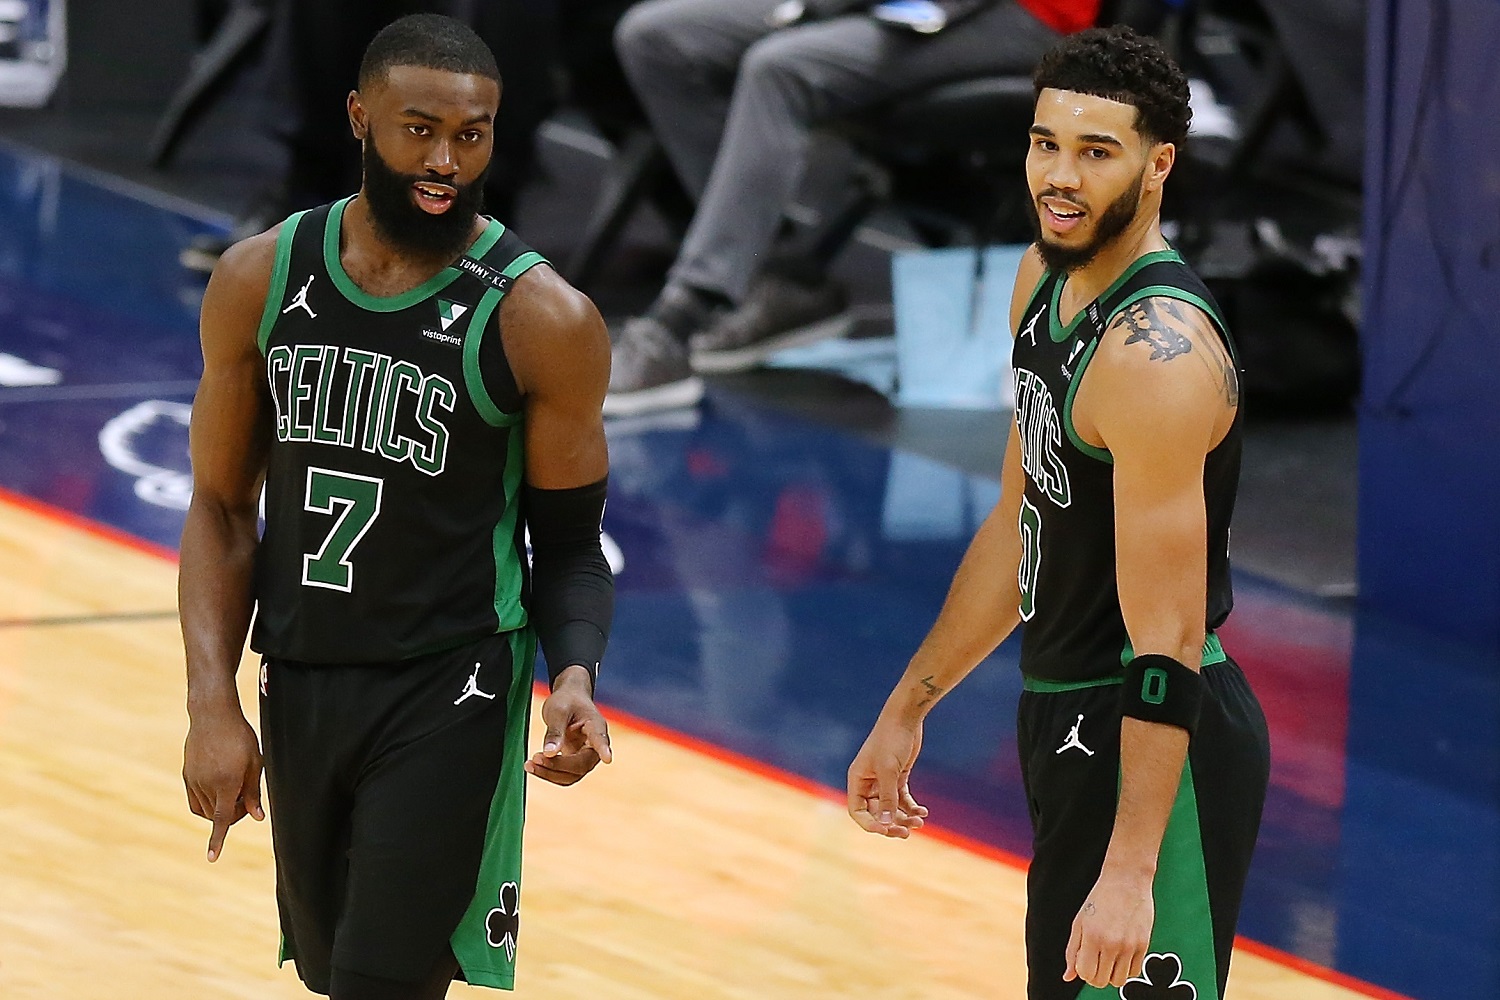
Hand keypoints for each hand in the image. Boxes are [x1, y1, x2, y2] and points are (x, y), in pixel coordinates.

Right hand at [183, 707, 263, 861]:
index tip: (212, 858)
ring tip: (234, 790)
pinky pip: (194, 801)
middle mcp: (207, 784)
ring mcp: (194, 780)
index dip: (219, 839)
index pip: (222, 819)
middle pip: (218, 815)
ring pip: (205, 810)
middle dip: (233, 815)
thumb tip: (257, 817)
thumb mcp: (254, 763)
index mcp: (227, 782)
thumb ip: (254, 792)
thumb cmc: (240, 737)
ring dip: (219, 809)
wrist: (212, 715)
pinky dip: (205, 805)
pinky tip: (217, 794)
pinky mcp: (187, 775)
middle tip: (246, 800)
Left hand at [525, 665, 611, 785]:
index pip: (600, 740)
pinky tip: (533, 766)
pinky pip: (564, 775)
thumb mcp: (558, 710)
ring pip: (572, 775)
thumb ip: (555, 731)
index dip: (603, 750)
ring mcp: (586, 756)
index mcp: (596, 726)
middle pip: (581, 765)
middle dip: (557, 766)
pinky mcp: (576, 762)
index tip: (607, 758)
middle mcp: (595, 745)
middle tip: (535, 758)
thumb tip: (550, 753)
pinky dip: (548, 773)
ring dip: (550, 774)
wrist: (570, 700)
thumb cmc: (567, 701)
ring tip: (530, 764)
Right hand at [846, 714, 927, 837]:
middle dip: (890, 824)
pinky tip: (923, 812)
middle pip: (875, 813)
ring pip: (891, 808)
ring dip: (904, 818)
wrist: (905, 718)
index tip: (886, 829)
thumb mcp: (889, 770)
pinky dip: (912, 807)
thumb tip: (885, 823)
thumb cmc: (891, 740)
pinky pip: (902, 799)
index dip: (870, 824)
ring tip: (920, 822)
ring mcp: (883, 781)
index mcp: (857, 780)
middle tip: (906, 833)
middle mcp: (868, 783)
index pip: (857, 811)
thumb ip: (887, 798)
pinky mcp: (897, 777)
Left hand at [1063, 868, 1153, 988]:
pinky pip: (1134, 972)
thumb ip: (1072, 951)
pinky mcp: (1144, 945)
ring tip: (1108, 958)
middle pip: (1102, 981)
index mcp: (1092, 937)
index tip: (1084, 961)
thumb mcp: (1079, 922)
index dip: (1083, 972)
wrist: (1127, 881)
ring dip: (1111, 974)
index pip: (1086, 974)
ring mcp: (1129, 946)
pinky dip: (1125, 969)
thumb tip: (1068, 976)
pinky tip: (1120, 954)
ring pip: (1119, 981)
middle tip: (1095, 961)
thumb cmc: (1100, 898)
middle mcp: (1112, 944)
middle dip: (1095, 975)